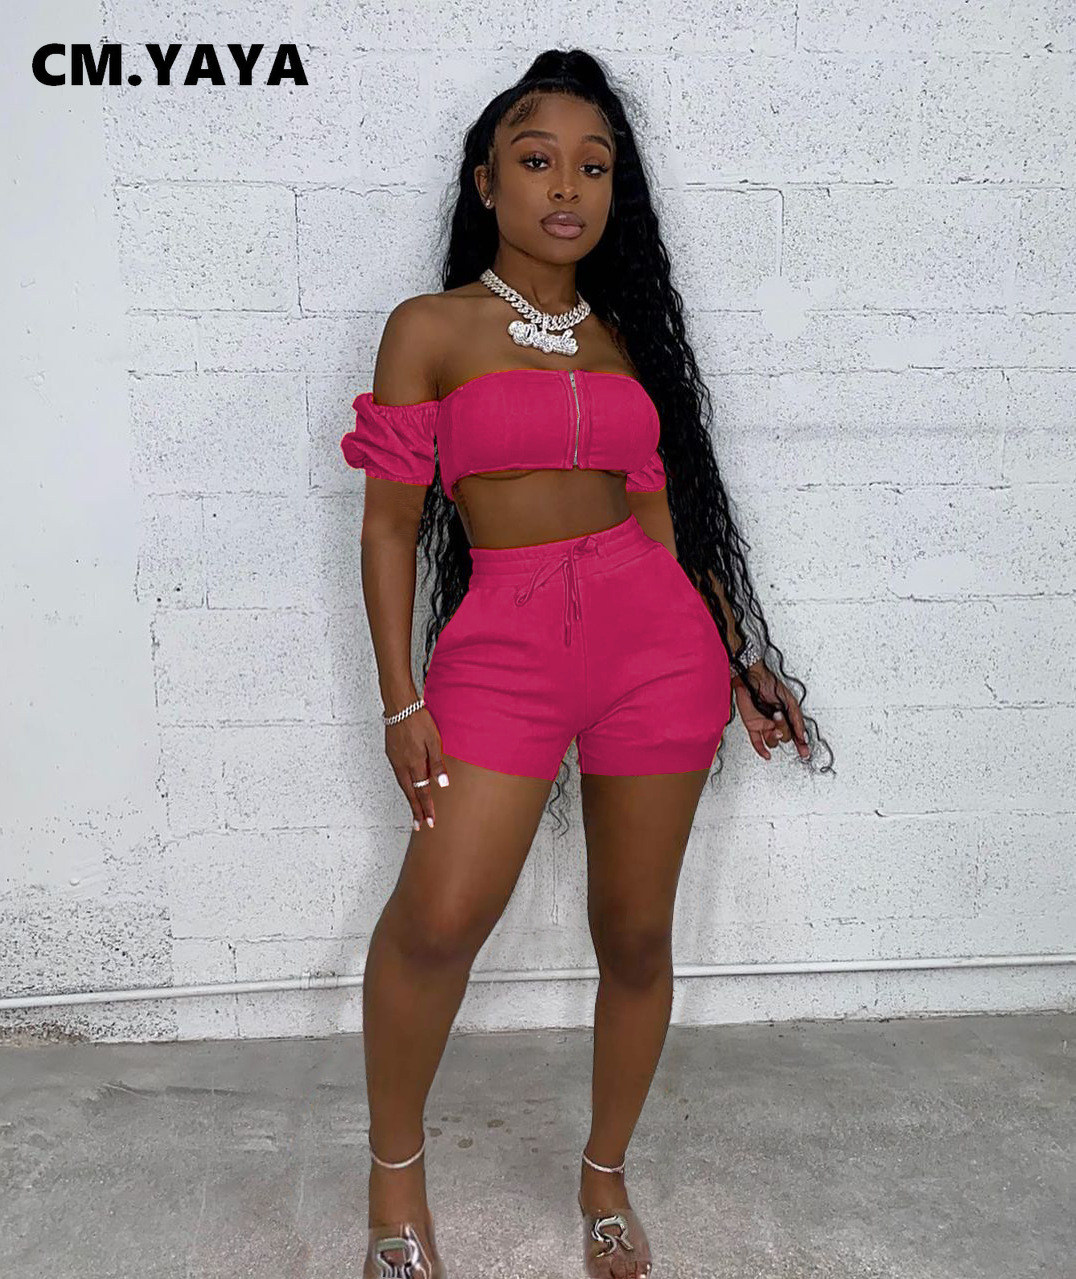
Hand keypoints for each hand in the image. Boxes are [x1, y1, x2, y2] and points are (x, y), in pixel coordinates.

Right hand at [384, 706, 449, 828]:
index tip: (430, 822)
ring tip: (414, 810)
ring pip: (403, 785)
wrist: (400, 706)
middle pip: (410, 793)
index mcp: (414, 764)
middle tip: (419, 825)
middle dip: (415, 810)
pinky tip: (408, 786)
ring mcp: (395, 760)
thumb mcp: (434, 740)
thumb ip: (438, 764)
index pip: (422, 792)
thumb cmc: (419, 720)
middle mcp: (402, 765)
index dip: (426, 808)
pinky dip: (404, 785)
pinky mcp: (391, 753)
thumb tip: (442, 785)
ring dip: (409, 799)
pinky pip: (398, 775)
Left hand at [733, 662, 810, 761]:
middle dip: (784, 728)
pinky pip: (757, 742)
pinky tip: (766, 755)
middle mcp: (777, 723)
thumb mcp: (790, 701)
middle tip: (780, 717)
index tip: (805, 752)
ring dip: (774, 734)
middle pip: (785, 737)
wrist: (752, 679)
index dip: (801, 744)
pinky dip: (761, 750)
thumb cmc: (770, 684)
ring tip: (772, 721)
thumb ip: (797, 718)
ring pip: (772, 741)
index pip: (796, 734)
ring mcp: (764, 725)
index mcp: (787, 717)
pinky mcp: (752, 726)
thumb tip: (801, 734)